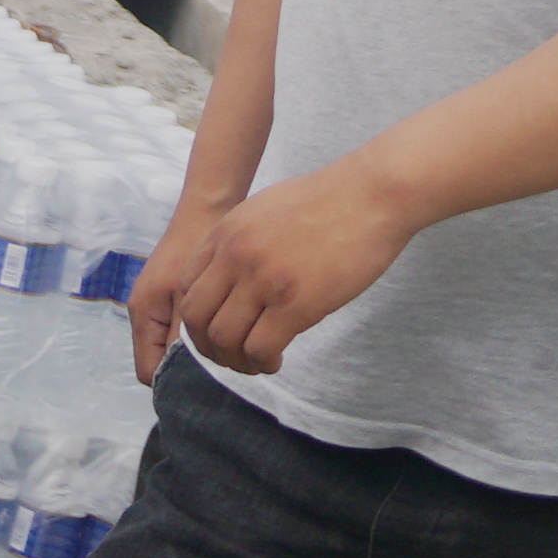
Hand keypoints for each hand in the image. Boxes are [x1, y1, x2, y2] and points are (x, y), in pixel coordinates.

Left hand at [125, 158, 414, 378]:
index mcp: (225, 233)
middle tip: (230, 356)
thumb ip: (240, 242)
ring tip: (255, 363)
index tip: (213, 331)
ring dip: (234, 360)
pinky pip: (260, 347)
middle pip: (195, 318)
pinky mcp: (297, 303)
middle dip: (206, 346)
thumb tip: (231, 278)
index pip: (185, 287)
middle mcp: (236, 256)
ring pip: (224, 338)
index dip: (194, 318)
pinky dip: (262, 361)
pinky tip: (276, 360)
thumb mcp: (265, 209)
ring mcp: (264, 280)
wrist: (372, 194)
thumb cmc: (328, 201)